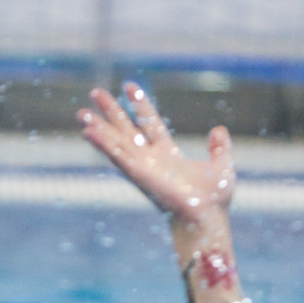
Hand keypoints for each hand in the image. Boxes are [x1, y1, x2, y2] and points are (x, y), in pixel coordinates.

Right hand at [79, 83, 233, 223]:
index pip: (150, 123)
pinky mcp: (139, 174)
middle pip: (126, 129)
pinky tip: (88, 131)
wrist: (207, 216)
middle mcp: (151, 159)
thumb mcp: (222, 165)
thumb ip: (220, 148)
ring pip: (116, 142)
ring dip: (98, 128)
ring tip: (81, 113)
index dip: (140, 104)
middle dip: (110, 111)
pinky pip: (118, 155)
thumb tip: (218, 130)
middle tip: (95, 92)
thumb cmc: (214, 200)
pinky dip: (103, 143)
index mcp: (168, 154)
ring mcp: (143, 166)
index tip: (129, 86)